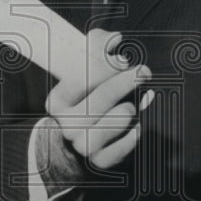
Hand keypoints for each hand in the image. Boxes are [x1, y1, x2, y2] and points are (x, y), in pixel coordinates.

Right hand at [44, 30, 153, 170]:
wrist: (80, 139)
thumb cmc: (89, 96)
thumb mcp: (86, 71)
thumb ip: (98, 47)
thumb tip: (114, 39)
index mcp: (57, 101)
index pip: (80, 79)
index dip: (103, 66)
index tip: (122, 59)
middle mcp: (66, 124)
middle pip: (98, 101)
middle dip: (123, 84)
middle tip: (143, 72)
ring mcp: (81, 145)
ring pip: (111, 125)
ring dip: (126, 111)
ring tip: (131, 105)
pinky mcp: (99, 162)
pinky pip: (120, 150)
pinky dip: (131, 137)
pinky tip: (138, 126)